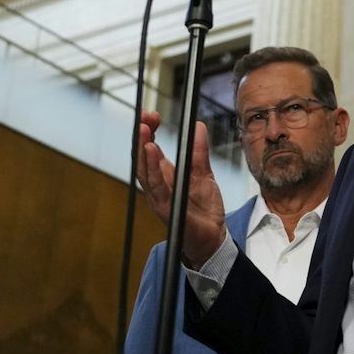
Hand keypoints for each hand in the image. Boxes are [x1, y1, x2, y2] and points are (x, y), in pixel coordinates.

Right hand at [135, 111, 227, 264]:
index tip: (151, 115)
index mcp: (164, 175)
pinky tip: (153, 152)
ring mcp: (160, 198)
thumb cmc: (203, 209)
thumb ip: (199, 151)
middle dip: (141, 136)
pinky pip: (158, 187)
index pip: (149, 149)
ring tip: (144, 130)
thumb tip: (198, 125)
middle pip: (142, 158)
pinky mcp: (168, 209)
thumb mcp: (203, 173)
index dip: (148, 131)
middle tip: (144, 117)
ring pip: (145, 172)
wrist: (212, 238)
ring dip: (143, 150)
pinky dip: (153, 169)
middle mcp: (157, 186)